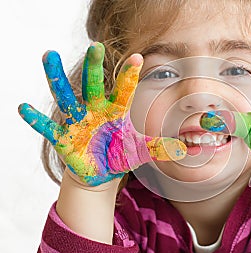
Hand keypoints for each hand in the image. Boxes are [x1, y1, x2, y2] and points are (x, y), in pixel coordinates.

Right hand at [19, 42, 185, 185]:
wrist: (100, 171)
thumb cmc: (119, 155)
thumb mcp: (140, 152)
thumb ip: (161, 148)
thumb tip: (188, 149)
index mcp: (115, 112)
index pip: (124, 91)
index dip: (129, 76)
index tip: (138, 58)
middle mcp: (95, 111)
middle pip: (93, 85)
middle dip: (94, 66)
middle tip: (95, 46)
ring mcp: (77, 122)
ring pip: (66, 96)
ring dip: (56, 77)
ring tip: (47, 55)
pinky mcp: (62, 137)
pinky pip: (47, 126)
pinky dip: (36, 119)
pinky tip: (24, 107)